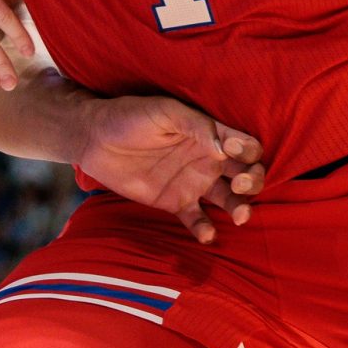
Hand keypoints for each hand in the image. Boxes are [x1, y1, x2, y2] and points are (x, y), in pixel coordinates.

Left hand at [77, 96, 265, 243]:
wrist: (94, 138)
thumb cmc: (130, 116)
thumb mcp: (164, 112)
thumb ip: (195, 125)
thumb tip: (224, 147)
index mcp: (209, 134)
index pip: (244, 145)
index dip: (249, 151)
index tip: (234, 153)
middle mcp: (207, 159)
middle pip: (245, 174)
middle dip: (252, 181)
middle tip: (240, 185)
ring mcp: (193, 183)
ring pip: (228, 200)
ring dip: (240, 208)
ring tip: (239, 216)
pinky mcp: (175, 202)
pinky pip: (197, 220)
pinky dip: (205, 230)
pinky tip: (207, 234)